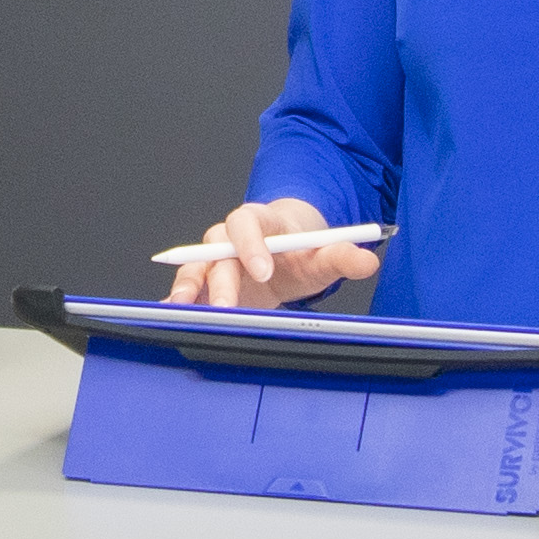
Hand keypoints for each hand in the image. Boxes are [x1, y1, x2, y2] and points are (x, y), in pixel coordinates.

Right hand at [168, 199, 381, 309]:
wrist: (285, 252)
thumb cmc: (300, 249)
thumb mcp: (323, 253)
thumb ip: (343, 255)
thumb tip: (367, 261)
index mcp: (257, 222)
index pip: (246, 224)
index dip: (251, 246)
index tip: (264, 271)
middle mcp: (228, 238)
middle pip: (215, 252)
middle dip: (220, 280)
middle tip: (228, 306)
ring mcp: (213, 260)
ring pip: (194, 269)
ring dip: (187, 288)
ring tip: (183, 308)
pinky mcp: (206, 283)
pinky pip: (189, 289)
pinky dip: (177, 301)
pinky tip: (171, 316)